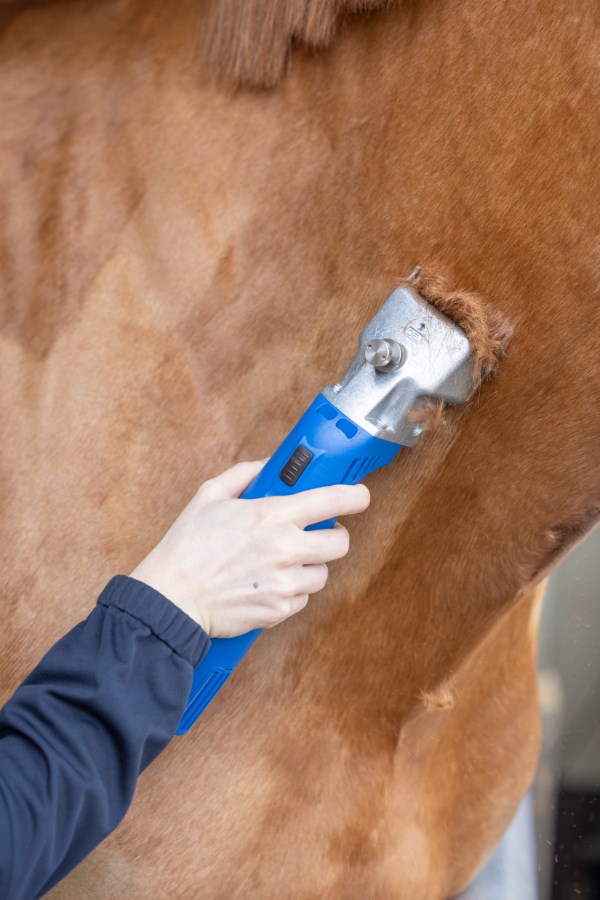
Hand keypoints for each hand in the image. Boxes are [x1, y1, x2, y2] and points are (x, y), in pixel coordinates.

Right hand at [129, 459, 369, 636]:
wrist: (170, 599)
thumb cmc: (186, 546)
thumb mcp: (209, 496)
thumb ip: (245, 475)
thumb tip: (269, 465)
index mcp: (270, 515)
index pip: (331, 501)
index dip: (354, 496)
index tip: (359, 496)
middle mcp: (284, 549)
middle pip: (340, 543)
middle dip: (331, 537)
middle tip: (313, 535)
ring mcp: (284, 582)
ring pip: (323, 573)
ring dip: (309, 567)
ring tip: (281, 563)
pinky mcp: (279, 609)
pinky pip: (303, 599)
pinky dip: (292, 592)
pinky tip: (267, 584)